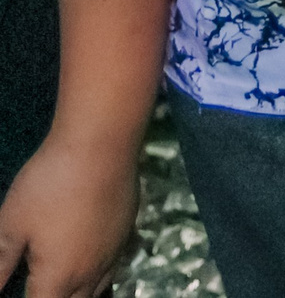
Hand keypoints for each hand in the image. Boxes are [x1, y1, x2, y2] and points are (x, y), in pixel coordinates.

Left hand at [0, 131, 141, 297]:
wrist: (102, 146)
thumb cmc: (50, 184)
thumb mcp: (12, 224)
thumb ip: (1, 262)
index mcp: (58, 277)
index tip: (18, 289)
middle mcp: (90, 272)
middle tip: (37, 285)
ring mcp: (113, 252)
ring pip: (96, 290)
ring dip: (77, 294)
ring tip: (60, 284)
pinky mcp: (126, 232)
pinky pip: (113, 268)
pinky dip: (97, 275)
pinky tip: (87, 260)